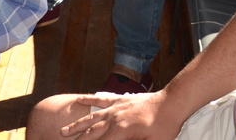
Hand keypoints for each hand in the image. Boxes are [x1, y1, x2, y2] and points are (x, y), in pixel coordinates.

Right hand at [60, 90, 180, 139]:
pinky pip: (101, 99)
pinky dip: (89, 100)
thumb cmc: (165, 127)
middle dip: (78, 139)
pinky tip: (79, 100)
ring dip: (77, 124)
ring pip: (91, 117)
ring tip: (64, 131)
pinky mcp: (120, 100)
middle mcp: (114, 118)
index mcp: (121, 131)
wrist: (171, 103)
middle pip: (91, 131)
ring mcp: (115, 107)